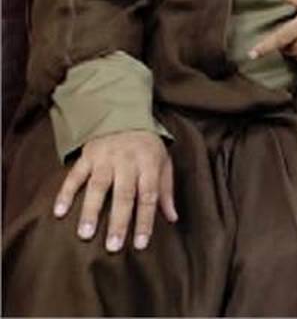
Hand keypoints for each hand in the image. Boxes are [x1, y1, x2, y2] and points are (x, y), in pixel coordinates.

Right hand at [53, 130, 175, 252]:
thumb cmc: (147, 146)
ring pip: (97, 186)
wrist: (124, 116)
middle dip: (119, 222)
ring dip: (90, 211)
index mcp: (149, 164)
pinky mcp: (87, 156)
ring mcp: (105, 158)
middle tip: (113, 247)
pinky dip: (65, 192)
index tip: (140, 244)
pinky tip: (59, 212)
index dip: (145, 220)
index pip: (148, 196)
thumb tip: (172, 218)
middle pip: (124, 194)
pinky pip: (74, 175)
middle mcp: (127, 161)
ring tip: (85, 234)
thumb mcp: (163, 162)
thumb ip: (166, 190)